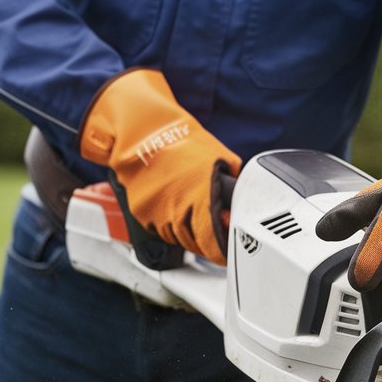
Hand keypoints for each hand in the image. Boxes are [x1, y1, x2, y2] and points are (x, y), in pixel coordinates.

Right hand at [80, 69, 240, 263]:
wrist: (143, 132)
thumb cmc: (182, 141)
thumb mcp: (220, 157)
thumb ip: (233, 182)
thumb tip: (240, 202)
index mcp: (200, 195)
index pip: (212, 239)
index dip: (220, 248)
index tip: (224, 249)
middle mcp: (176, 207)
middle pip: (194, 243)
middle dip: (205, 240)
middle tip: (210, 229)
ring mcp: (156, 212)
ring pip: (176, 239)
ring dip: (186, 233)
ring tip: (189, 211)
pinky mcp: (141, 213)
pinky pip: (159, 230)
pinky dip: (167, 224)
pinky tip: (172, 206)